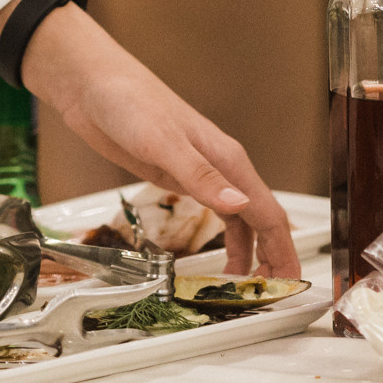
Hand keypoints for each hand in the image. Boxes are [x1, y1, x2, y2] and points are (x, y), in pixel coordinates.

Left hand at [15, 8, 301, 279]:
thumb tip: (240, 204)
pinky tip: (219, 256)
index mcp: (227, 159)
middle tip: (275, 296)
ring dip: (249, 252)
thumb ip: (201, 176)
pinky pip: (215, 213)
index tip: (291, 282)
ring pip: (240, 219)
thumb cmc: (128, 102)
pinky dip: (225, 238)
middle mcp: (221, 166)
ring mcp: (200, 172)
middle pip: (261, 219)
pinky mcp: (179, 175)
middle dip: (274, 256)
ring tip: (246, 287)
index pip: (268, 213)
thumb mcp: (163, 142)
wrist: (92, 86)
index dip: (283, 249)